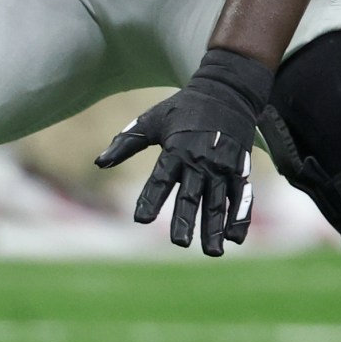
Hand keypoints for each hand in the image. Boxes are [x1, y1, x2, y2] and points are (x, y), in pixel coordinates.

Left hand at [96, 49, 275, 256]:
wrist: (227, 89)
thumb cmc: (183, 107)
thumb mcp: (152, 120)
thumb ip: (126, 143)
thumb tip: (99, 162)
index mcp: (176, 148)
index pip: (160, 178)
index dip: (151, 198)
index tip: (140, 220)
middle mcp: (200, 160)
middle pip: (191, 194)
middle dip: (185, 219)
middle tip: (178, 243)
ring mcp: (223, 166)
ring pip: (219, 201)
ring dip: (215, 228)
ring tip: (211, 252)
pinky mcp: (240, 169)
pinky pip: (241, 197)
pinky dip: (240, 218)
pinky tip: (235, 239)